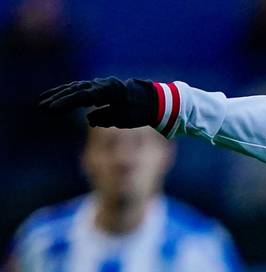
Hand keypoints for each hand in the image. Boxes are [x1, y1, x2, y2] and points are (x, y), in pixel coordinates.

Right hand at [38, 78, 159, 128]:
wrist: (151, 100)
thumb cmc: (139, 111)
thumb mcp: (125, 118)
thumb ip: (106, 118)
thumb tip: (88, 119)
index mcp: (108, 91)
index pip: (82, 96)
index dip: (66, 102)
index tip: (52, 109)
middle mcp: (101, 85)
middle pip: (75, 90)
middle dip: (57, 99)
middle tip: (41, 107)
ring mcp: (99, 85)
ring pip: (74, 89)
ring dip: (58, 95)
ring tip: (42, 103)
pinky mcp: (98, 89)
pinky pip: (79, 90)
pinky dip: (66, 94)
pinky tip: (55, 100)